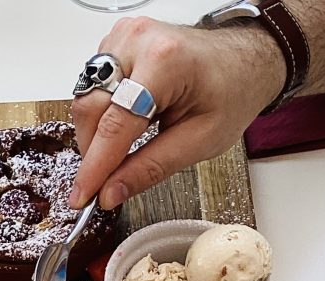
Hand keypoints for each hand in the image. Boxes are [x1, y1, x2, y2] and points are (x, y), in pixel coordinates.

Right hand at [69, 17, 283, 209]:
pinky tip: (122, 125)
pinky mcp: (116, 43)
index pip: (115, 125)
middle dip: (92, 152)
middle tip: (101, 184)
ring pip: (86, 100)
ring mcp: (124, 38)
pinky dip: (101, 116)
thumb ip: (150, 168)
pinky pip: (92, 89)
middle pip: (90, 109)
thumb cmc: (231, 93)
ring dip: (96, 134)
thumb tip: (111, 192)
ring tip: (119, 152)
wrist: (242, 62)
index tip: (82, 197)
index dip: (94, 168)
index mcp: (165, 61)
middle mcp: (138, 41)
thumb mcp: (198, 142)